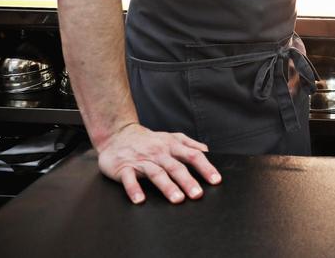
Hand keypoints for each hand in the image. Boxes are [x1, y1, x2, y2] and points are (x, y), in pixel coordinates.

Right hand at [96, 123, 220, 204]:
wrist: (117, 134)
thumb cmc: (149, 140)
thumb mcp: (171, 137)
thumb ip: (189, 144)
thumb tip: (207, 151)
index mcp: (172, 145)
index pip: (192, 156)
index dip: (205, 167)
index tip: (216, 180)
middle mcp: (158, 152)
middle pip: (175, 167)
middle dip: (188, 181)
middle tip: (198, 194)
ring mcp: (141, 160)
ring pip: (156, 173)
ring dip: (167, 186)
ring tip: (178, 199)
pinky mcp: (124, 168)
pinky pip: (129, 179)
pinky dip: (134, 189)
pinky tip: (140, 199)